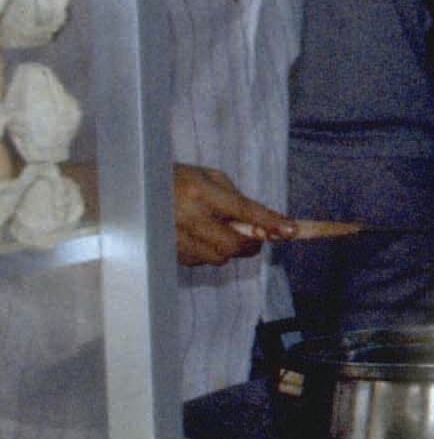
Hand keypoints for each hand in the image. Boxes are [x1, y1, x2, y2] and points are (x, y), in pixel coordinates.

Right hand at [174, 164, 292, 266]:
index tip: (291, 230)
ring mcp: (174, 237)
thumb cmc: (179, 179)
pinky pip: (201, 261)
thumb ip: (238, 199)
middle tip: (255, 235)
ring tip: (220, 230)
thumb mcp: (209, 177)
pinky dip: (209, 252)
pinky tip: (199, 236)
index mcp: (199, 191)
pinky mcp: (168, 252)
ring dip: (230, 248)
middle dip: (251, 243)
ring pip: (219, 258)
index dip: (269, 222)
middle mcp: (186, 216)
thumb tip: (269, 221)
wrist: (136, 190)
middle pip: (233, 245)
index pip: (243, 211)